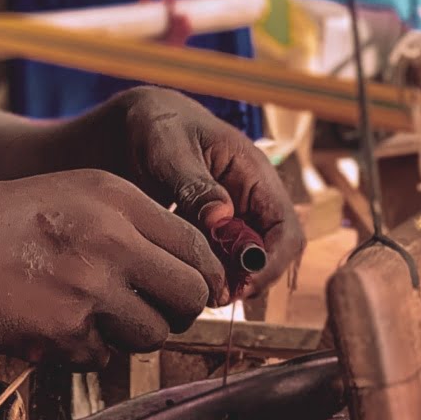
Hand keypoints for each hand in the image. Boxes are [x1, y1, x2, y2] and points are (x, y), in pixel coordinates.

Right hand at [0, 171, 228, 364]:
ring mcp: (88, 288)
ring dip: (131, 335)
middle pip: (190, 295)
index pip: (197, 246)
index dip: (201, 276)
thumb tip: (184, 263)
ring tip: (91, 316)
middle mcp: (110, 239)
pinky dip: (87, 351)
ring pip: (153, 334)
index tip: (191, 290)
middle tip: (153, 312)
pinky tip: (54, 325)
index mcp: (115, 197)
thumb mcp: (66, 192)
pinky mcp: (64, 332)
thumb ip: (126, 221)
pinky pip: (104, 357)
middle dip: (178, 311)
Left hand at [101, 88, 305, 300]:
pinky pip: (218, 262)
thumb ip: (194, 183)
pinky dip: (205, 275)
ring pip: (244, 265)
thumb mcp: (169, 149)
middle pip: (270, 256)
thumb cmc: (157, 125)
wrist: (133, 124)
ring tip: (192, 288)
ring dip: (225, 282)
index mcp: (255, 175)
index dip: (271, 263)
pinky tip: (180, 277)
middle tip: (210, 295)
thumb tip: (221, 217)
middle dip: (246, 280)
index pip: (286, 230)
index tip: (241, 284)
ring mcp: (232, 219)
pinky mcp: (210, 232)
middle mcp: (251, 202)